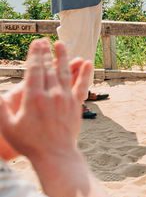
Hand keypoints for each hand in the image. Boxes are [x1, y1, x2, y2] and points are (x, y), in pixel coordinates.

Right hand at [0, 39, 91, 162]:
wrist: (55, 155)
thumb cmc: (28, 143)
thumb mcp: (8, 126)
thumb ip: (0, 109)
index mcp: (33, 98)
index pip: (34, 70)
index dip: (35, 55)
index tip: (35, 44)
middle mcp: (51, 95)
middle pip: (49, 68)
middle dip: (46, 53)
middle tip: (44, 41)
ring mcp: (66, 99)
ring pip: (64, 73)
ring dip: (63, 57)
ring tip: (61, 44)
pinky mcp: (76, 105)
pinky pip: (81, 85)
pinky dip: (84, 73)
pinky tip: (86, 62)